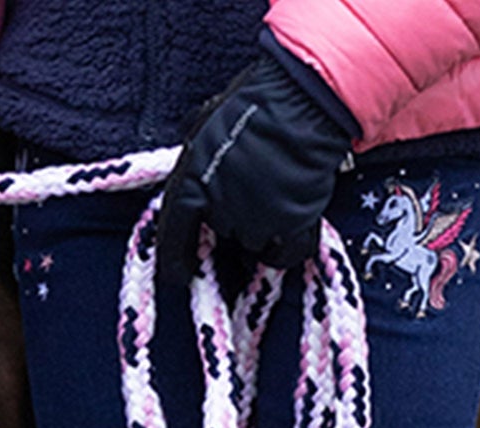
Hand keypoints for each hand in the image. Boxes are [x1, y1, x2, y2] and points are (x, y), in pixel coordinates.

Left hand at [156, 51, 355, 283]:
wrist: (305, 100)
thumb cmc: (257, 103)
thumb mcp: (208, 121)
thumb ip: (196, 153)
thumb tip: (191, 164)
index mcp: (193, 180)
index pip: (174, 234)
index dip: (175, 260)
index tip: (180, 276)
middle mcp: (220, 208)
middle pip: (221, 236)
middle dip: (231, 225)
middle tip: (250, 197)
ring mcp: (255, 221)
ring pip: (252, 246)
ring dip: (261, 232)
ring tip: (275, 199)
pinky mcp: (290, 227)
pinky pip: (283, 255)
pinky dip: (286, 247)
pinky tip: (291, 227)